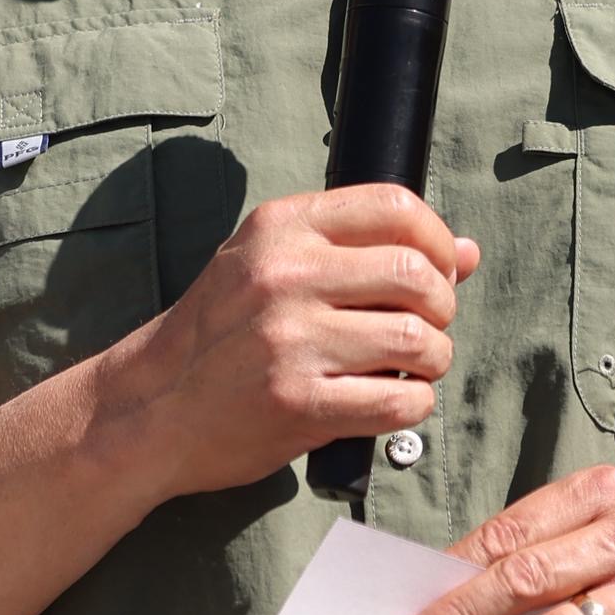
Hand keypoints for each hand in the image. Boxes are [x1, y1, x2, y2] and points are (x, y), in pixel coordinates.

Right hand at [90, 184, 475, 500]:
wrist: (149, 407)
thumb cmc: (216, 336)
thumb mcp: (269, 267)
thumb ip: (360, 251)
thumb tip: (465, 253)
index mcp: (280, 228)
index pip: (395, 206)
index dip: (436, 240)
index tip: (437, 271)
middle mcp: (285, 275)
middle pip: (417, 274)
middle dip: (442, 307)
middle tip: (425, 329)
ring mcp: (290, 340)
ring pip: (418, 340)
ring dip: (433, 360)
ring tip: (410, 368)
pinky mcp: (297, 403)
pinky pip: (398, 400)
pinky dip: (412, 405)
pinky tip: (390, 402)